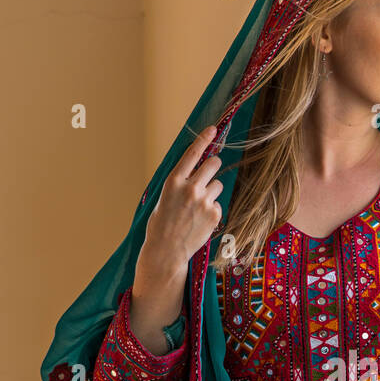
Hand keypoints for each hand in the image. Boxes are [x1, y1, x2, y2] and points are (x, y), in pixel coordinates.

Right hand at [130, 124, 221, 354]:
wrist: (166, 251)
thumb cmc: (161, 224)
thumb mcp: (164, 198)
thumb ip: (179, 182)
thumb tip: (195, 169)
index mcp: (174, 181)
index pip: (192, 154)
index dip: (204, 139)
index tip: (214, 129)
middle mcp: (190, 188)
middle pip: (214, 164)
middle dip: (214, 166)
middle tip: (208, 175)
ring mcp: (204, 201)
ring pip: (218, 184)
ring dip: (212, 191)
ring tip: (198, 207)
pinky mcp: (214, 214)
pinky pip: (218, 203)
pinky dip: (212, 209)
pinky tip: (200, 220)